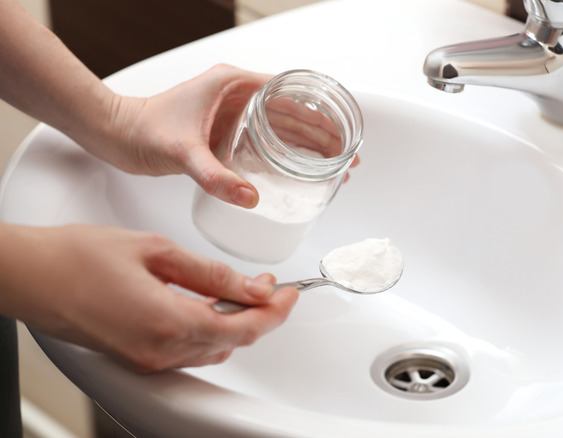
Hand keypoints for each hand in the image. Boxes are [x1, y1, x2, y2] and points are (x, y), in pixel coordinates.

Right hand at [2, 224, 298, 371]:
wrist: (29, 277)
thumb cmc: (80, 257)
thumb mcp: (157, 252)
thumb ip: (212, 274)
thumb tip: (255, 288)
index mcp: (170, 322)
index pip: (245, 328)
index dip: (275, 311)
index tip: (290, 292)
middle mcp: (161, 351)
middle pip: (233, 342)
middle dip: (260, 315)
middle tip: (270, 286)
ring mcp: (147, 359)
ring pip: (213, 350)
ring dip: (235, 324)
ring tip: (243, 292)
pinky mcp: (136, 358)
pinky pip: (188, 351)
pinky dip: (209, 331)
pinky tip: (209, 305)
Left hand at [79, 64, 359, 205]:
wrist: (115, 135)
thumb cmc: (142, 129)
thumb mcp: (182, 151)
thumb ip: (214, 176)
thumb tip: (249, 197)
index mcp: (234, 85)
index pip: (291, 96)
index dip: (320, 116)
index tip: (340, 136)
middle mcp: (238, 97)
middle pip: (294, 114)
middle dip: (323, 135)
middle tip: (346, 158)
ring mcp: (233, 116)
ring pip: (283, 129)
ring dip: (309, 146)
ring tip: (333, 166)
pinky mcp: (225, 135)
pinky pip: (265, 144)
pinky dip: (286, 156)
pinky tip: (299, 173)